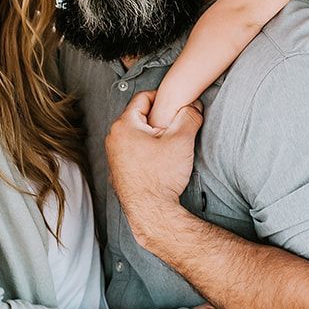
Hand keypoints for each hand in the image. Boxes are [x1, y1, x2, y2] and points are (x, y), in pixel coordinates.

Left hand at [106, 91, 200, 235]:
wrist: (151, 212)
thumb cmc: (161, 177)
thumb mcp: (181, 141)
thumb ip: (189, 116)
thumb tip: (194, 105)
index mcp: (124, 125)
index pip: (144, 97)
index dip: (163, 98)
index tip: (176, 106)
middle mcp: (113, 137)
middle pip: (139, 115)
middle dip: (158, 118)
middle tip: (174, 127)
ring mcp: (113, 154)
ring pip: (135, 133)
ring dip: (151, 135)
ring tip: (168, 145)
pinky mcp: (118, 169)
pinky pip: (132, 150)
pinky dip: (145, 149)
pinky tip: (158, 161)